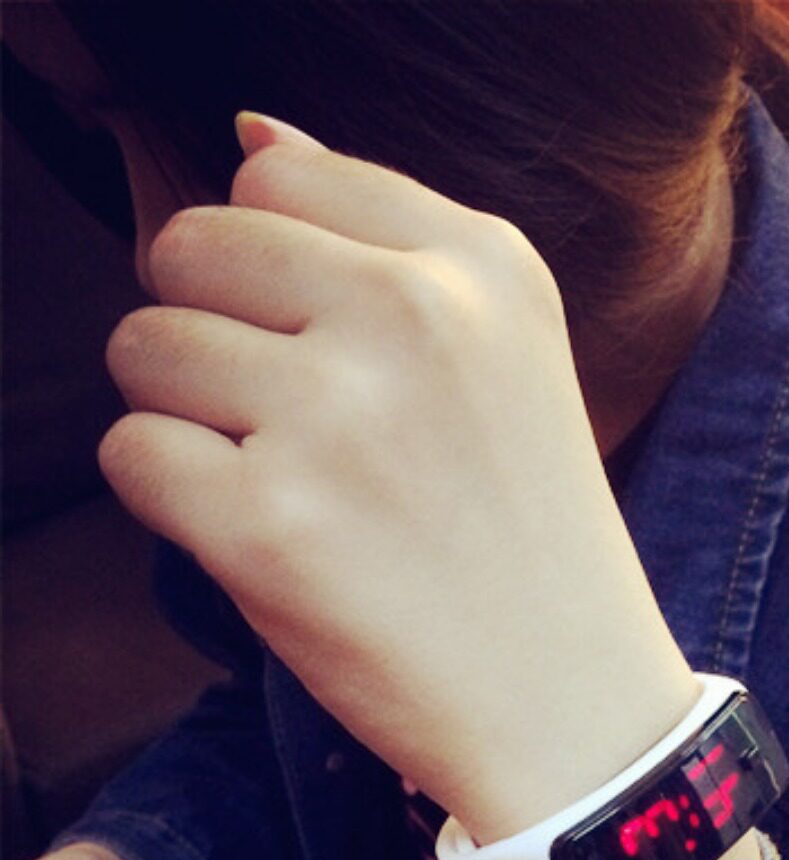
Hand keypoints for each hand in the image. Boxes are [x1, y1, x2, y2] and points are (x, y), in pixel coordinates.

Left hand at [98, 113, 695, 844]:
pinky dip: (169, 503)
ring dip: (184, 419)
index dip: (264, 267)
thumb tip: (249, 137)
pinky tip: (259, 541)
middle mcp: (409, 319)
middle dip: (208, 332)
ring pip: (145, 348)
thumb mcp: (510, 354)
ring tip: (282, 486)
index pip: (276, 177)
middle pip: (190, 249)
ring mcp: (334, 420)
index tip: (313, 347)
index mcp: (480, 266)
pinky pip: (131, 456)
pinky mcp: (267, 525)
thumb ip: (388, 236)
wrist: (570, 707)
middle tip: (284, 425)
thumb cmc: (528, 540)